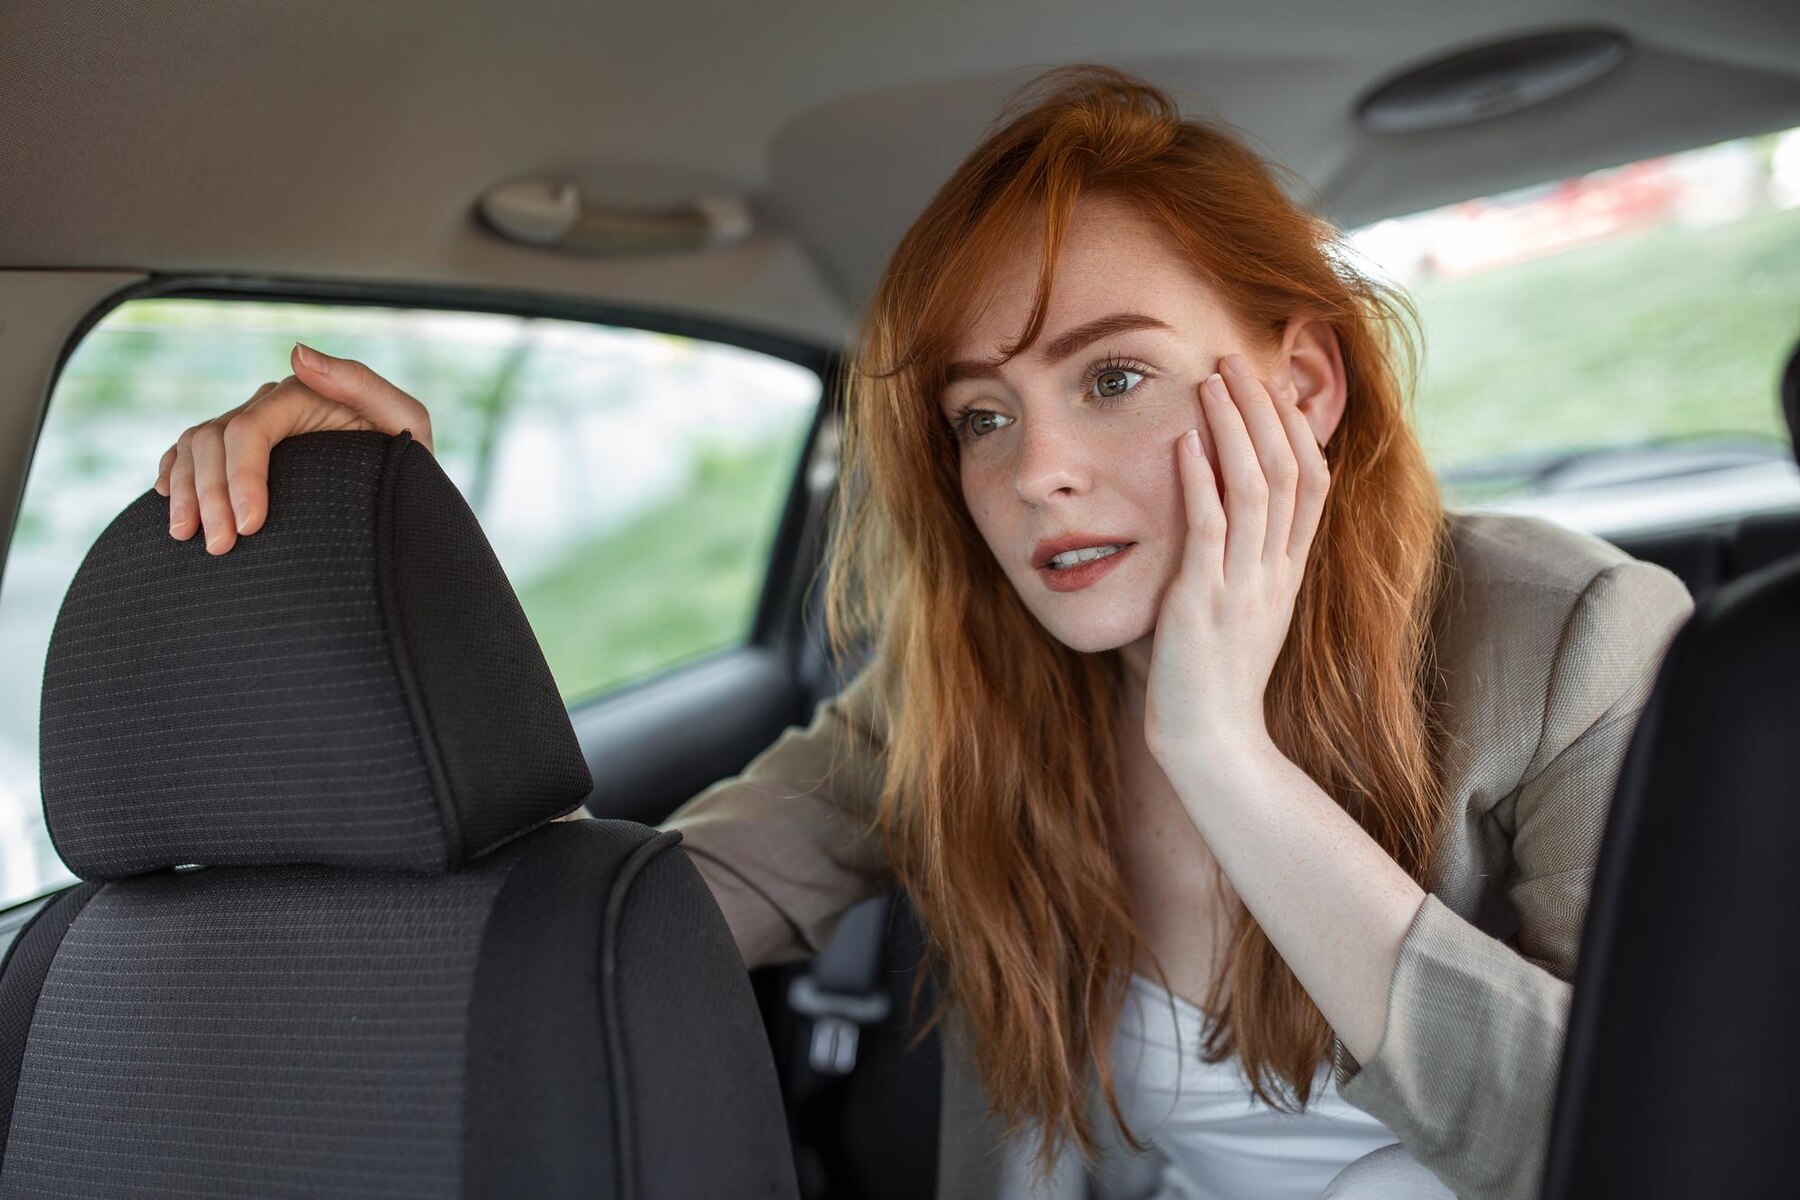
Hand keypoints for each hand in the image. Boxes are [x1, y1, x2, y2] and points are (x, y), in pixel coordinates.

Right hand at [153, 343, 433, 553]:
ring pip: (193, 449)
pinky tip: (172, 506)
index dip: (241, 476)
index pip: (250, 429)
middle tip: (220, 547)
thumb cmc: (412, 458)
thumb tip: (297, 354)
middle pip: (213, 441)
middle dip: (209, 495)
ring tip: (187, 539)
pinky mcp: (241, 454)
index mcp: (303, 394)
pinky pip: (188, 455)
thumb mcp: (405, 419)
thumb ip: (359, 383)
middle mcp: (270, 406)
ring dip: (184, 493)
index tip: (250, 525)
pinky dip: (175, 477)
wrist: (409, 494)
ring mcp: (251, 429)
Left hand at [1142, 352, 1329, 765]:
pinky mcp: (1205, 601)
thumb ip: (1241, 563)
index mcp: (1289, 572)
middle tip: (1237, 360)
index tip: (1272, 386)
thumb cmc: (1213, 680)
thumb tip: (1220, 514)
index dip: (1296, 429)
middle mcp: (1276, 572)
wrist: (1211, 741)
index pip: (1312, 484)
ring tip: (1214, 379)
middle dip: (1265, 410)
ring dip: (1234, 427)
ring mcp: (1245, 585)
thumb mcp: (1242, 610)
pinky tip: (1186, 440)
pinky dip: (1200, 480)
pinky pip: (1212, 528)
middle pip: (1289, 470)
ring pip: (1256, 487)